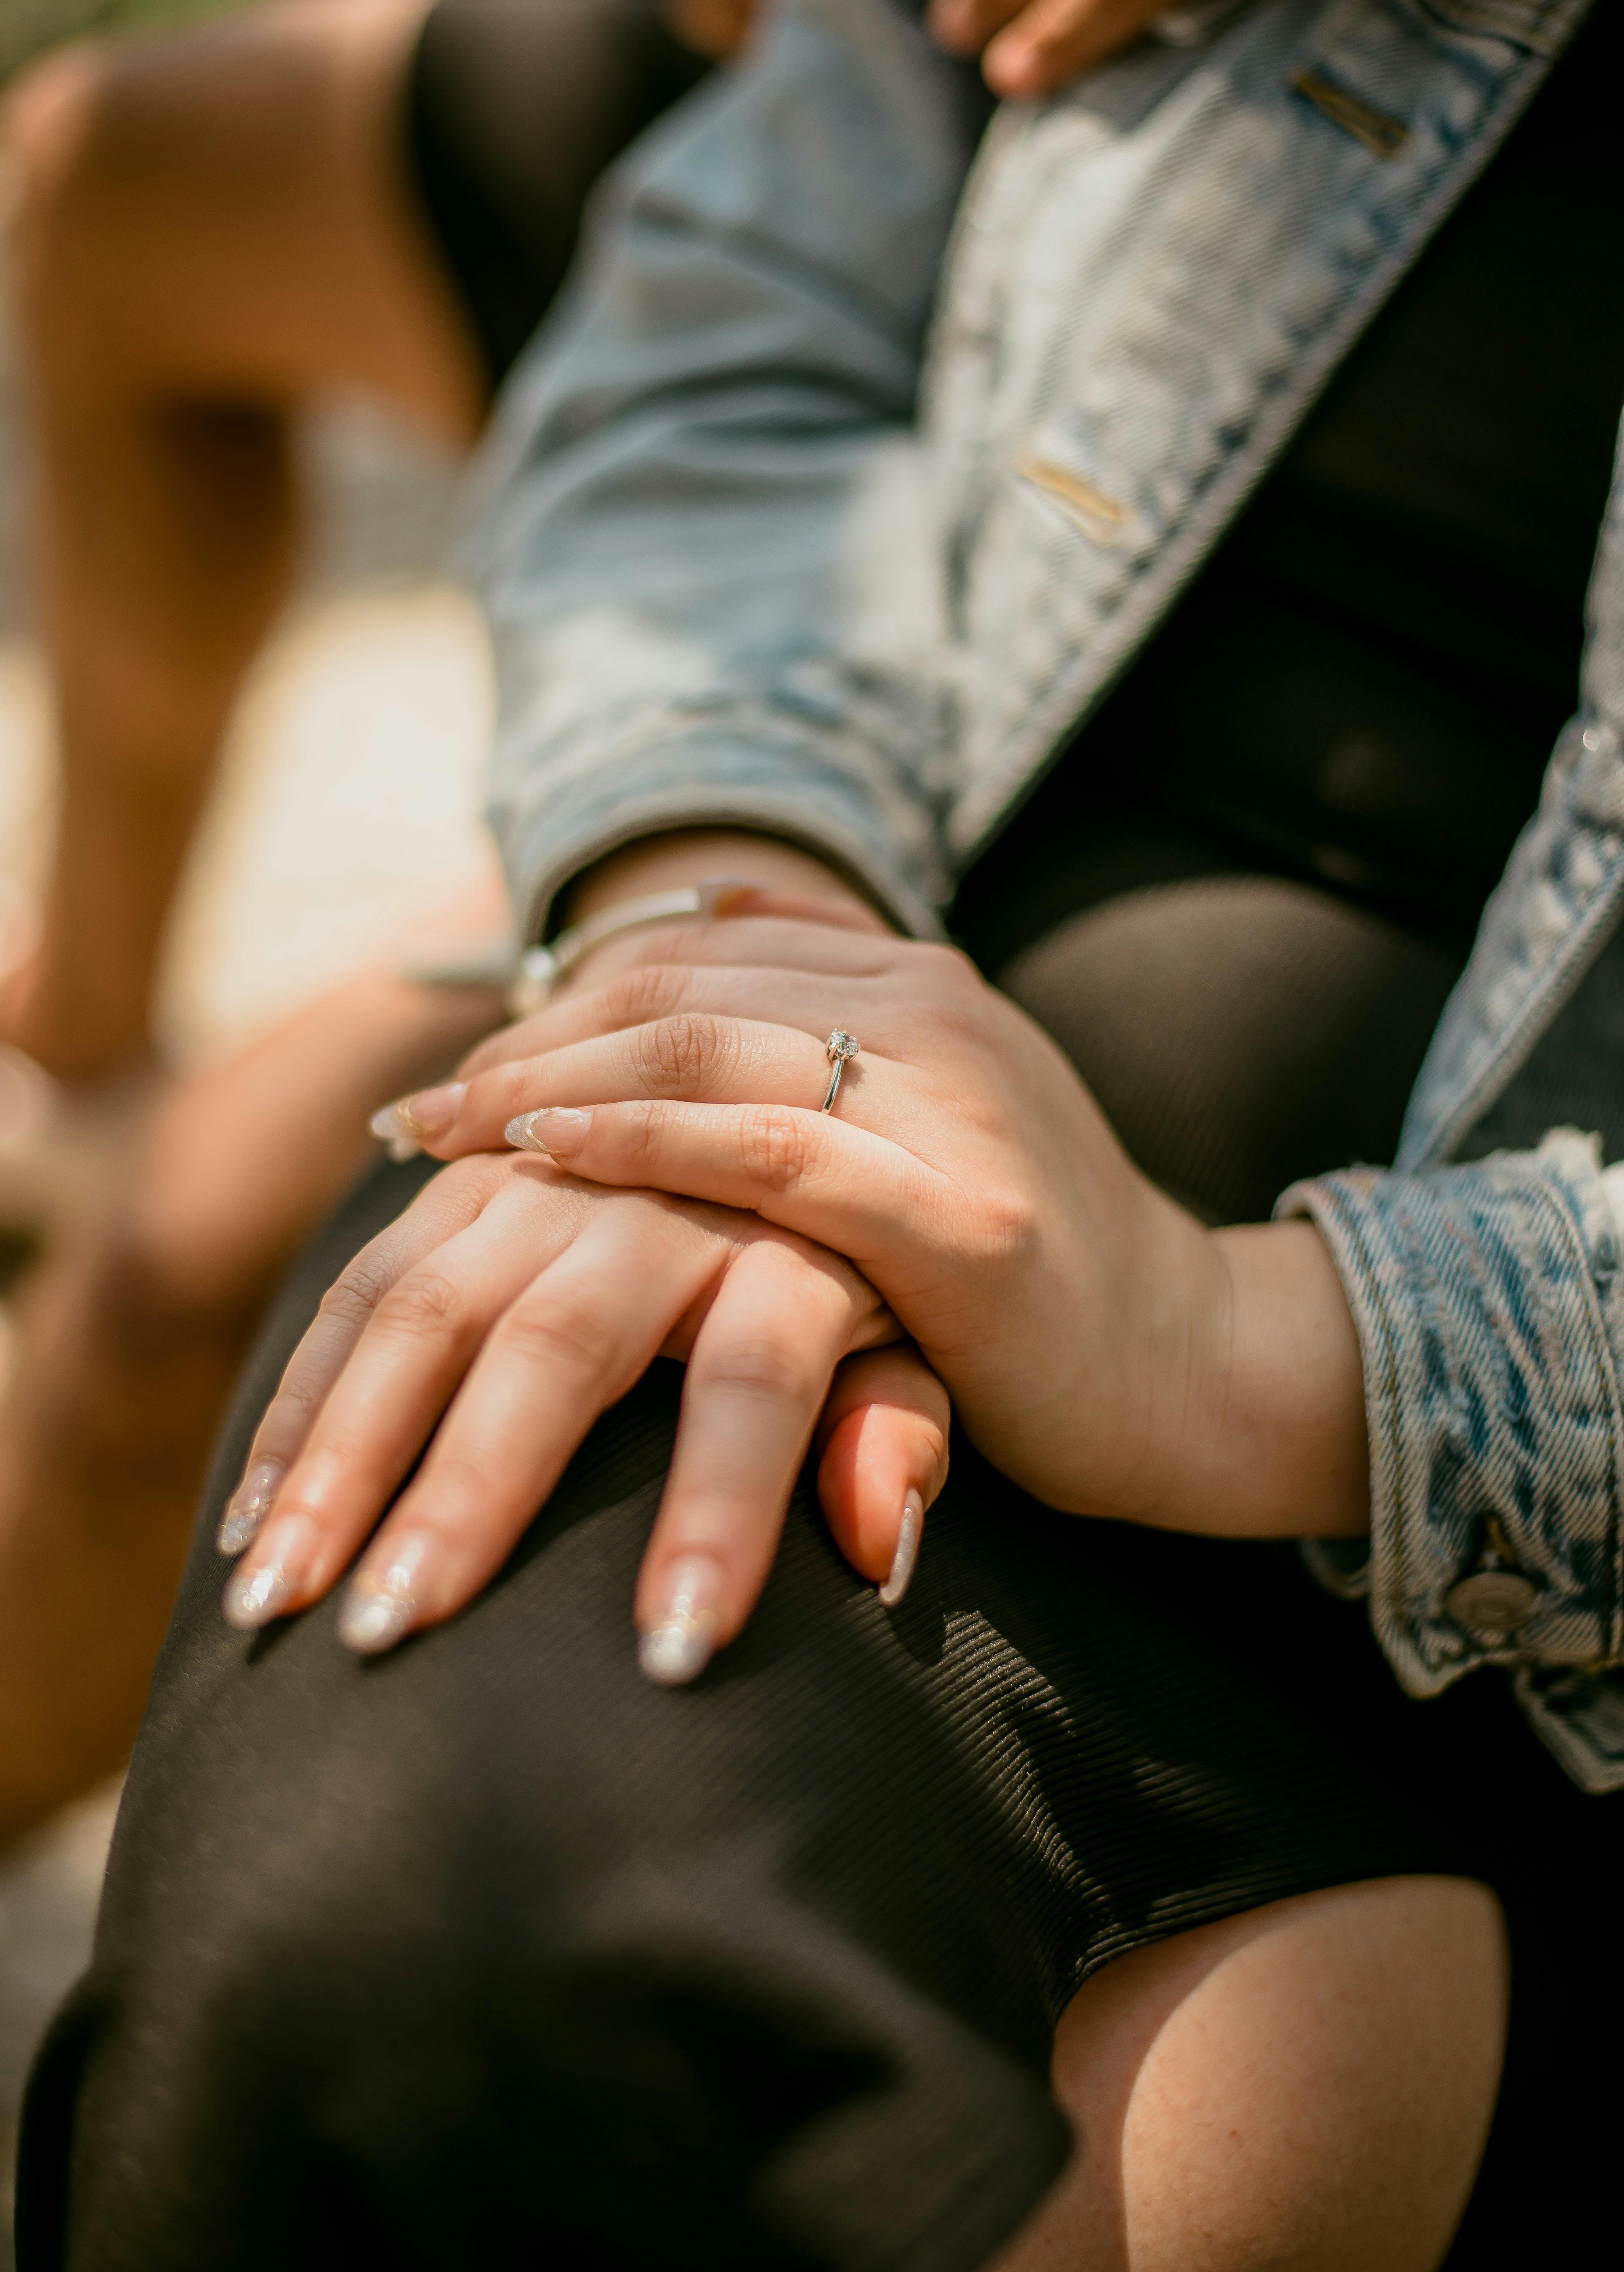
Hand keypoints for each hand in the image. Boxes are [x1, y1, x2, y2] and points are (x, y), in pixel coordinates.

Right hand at [215, 1150, 946, 1677]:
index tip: (675, 1654)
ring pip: (427, 1302)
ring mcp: (549, 1174)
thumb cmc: (872, 1270)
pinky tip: (252, 1518)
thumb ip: (898, 1431)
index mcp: (795, 1238)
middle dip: (473, 1492)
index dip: (722, 1508)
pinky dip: (305, 1398)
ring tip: (273, 1604)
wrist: (799, 1088)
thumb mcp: (925, 1345)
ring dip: (342, 1456)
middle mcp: (663, 1194)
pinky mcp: (466, 1176)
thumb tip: (879, 1547)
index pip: (761, 1373)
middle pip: (558, 1341)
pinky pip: (366, 1276)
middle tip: (389, 1639)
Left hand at [388, 895, 1370, 1541]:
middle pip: (675, 988)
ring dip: (551, 1084)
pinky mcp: (963, 1216)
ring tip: (445, 1138)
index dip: (556, 1003)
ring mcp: (954, 1103)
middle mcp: (931, 1011)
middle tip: (418, 1117)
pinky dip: (646, 1145)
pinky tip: (550, 1159)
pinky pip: (773, 1154)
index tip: (456, 1075)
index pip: (689, 955)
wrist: (1190, 1364)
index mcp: (914, 980)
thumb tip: (689, 948)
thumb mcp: (919, 1122)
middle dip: (524, 1044)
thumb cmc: (1025, 1268)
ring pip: (707, 1046)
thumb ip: (817, 1039)